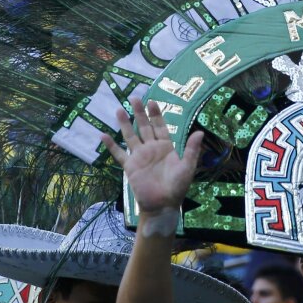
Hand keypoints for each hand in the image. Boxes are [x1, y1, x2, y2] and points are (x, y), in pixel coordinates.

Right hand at [102, 98, 202, 215]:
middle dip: (139, 113)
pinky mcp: (130, 166)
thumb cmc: (177, 187)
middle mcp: (152, 148)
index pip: (160, 126)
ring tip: (118, 110)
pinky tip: (102, 136)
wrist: (163, 204)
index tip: (151, 101)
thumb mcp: (187, 167)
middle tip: (134, 98)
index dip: (156, 114)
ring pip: (130, 136)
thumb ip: (191, 150)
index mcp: (166, 147)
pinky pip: (119, 154)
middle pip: (144, 127)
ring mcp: (140, 156)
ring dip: (124, 124)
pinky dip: (111, 146)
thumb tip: (200, 132)